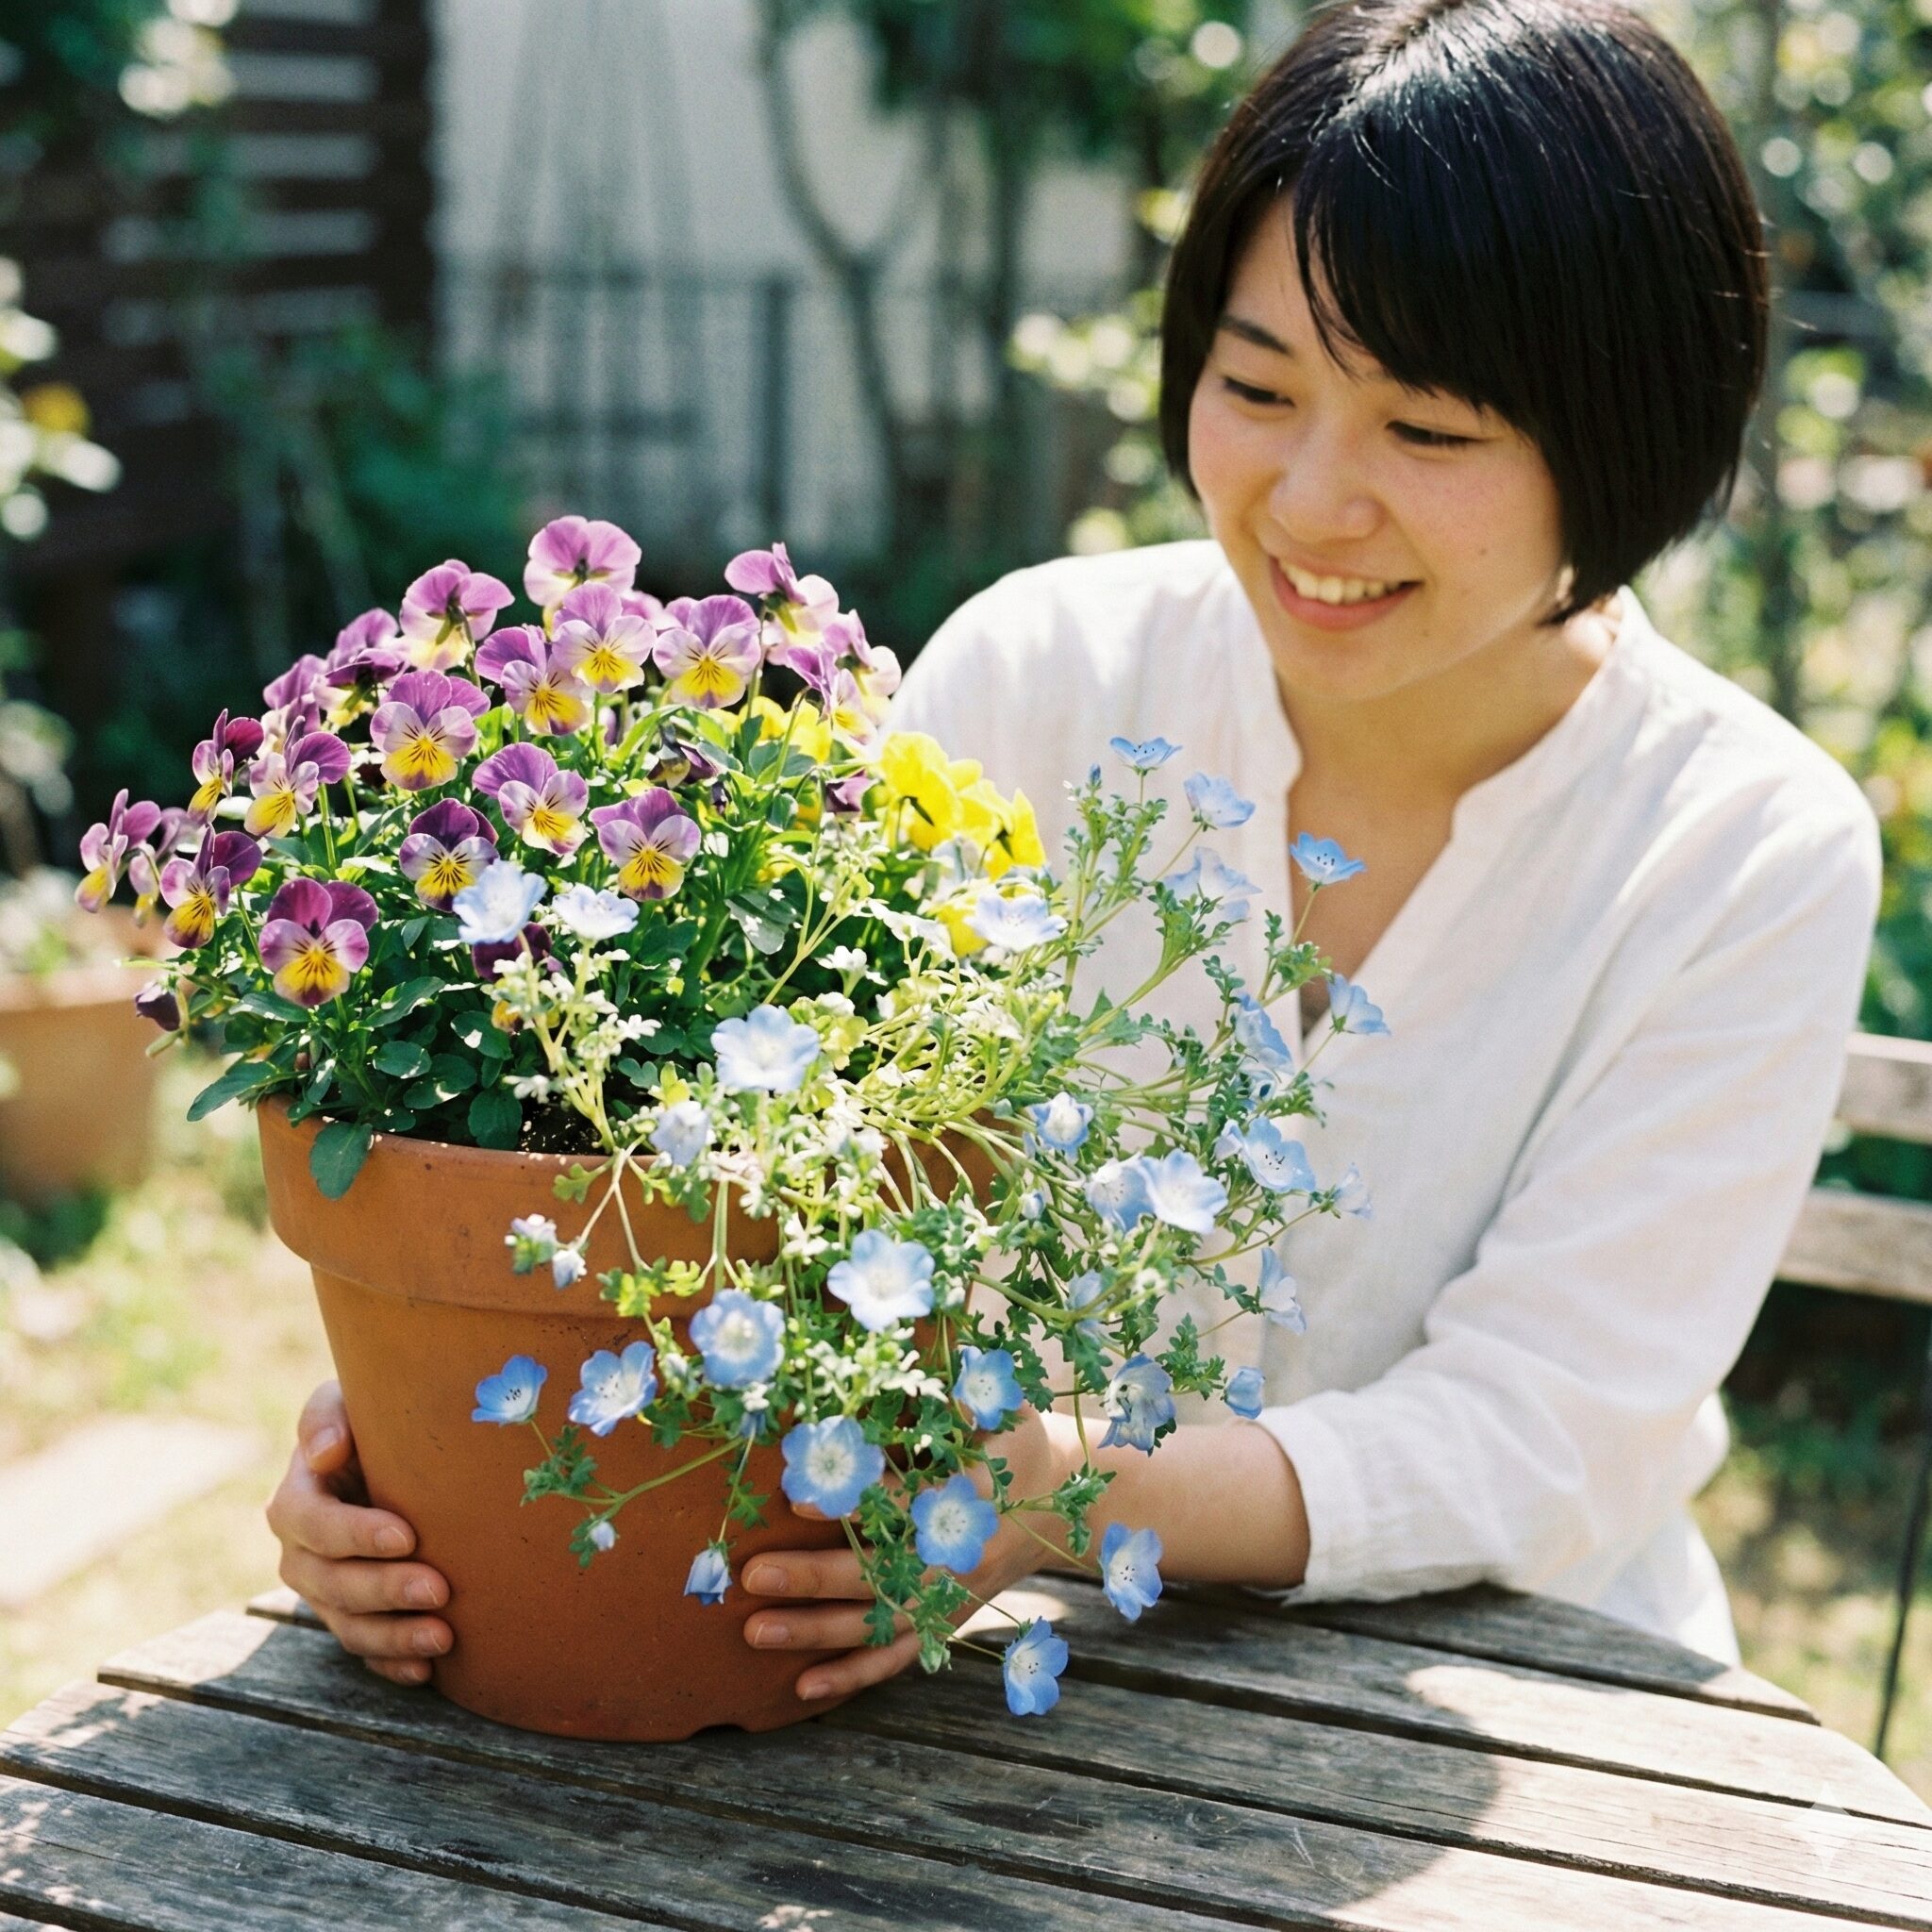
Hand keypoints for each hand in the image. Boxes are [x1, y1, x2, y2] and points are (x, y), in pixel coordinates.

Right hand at [264, 1379, 452, 1686]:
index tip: (407, 1535)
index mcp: (296, 1500)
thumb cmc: (372, 1419)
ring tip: (445, 1636)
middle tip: (439, 1589)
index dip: (354, 1534)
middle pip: (330, 1583)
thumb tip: (326, 1451)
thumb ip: (326, 1415)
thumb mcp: (346, 1397)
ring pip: (347, 1624)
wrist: (395, 1453)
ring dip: (394, 1635)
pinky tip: (427, 1668)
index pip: (311, 1523)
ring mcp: (324, 1591)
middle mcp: (300, 1554)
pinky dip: (392, 1662)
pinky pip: (364, 1649)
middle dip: (384, 1589)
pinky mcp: (352, 1616)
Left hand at [740, 1404, 1069, 1703]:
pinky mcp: (948, 1623)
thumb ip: (961, 1398)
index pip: (903, 1505)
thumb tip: (902, 1373)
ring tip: (754, 1630)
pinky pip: (897, 1659)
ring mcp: (953, 1599)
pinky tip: (802, 1687)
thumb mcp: (1003, 1408)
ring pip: (879, 1626)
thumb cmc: (1017, 1442)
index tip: (796, 1498)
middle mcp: (960, 1558)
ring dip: (815, 1632)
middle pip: (879, 1576)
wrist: (1064, 1504)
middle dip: (812, 1578)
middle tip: (752, 1573)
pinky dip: (852, 1675)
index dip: (851, 1504)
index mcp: (970, 1499)